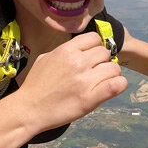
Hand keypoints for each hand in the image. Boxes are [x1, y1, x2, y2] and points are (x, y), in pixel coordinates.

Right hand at [13, 32, 127, 129]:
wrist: (29, 109)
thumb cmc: (35, 85)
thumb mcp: (45, 58)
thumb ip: (65, 51)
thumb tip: (80, 48)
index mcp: (66, 50)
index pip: (94, 38)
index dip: (96, 46)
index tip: (92, 56)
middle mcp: (78, 62)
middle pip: (105, 53)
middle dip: (103, 61)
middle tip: (96, 71)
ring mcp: (85, 80)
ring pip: (114, 68)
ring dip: (111, 74)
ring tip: (102, 81)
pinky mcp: (90, 98)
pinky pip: (117, 85)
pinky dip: (118, 85)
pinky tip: (111, 88)